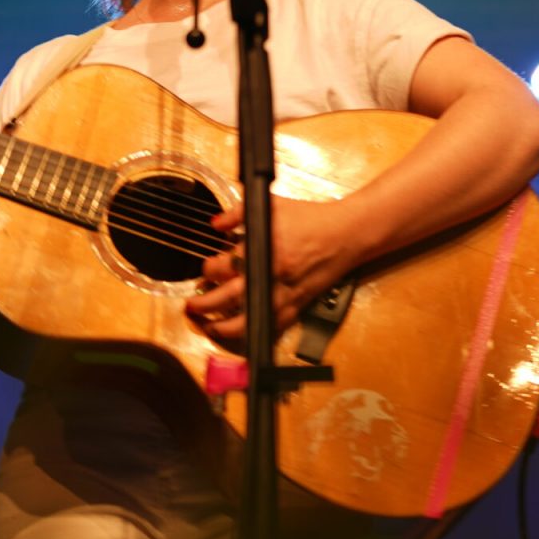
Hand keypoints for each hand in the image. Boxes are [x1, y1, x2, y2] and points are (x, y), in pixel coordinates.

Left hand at [183, 197, 370, 346]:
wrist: (346, 234)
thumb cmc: (311, 218)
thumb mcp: (272, 205)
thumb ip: (239, 212)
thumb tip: (216, 224)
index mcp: (263, 249)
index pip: (223, 266)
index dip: (208, 268)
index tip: (206, 268)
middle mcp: (271, 276)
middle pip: (228, 298)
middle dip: (204, 305)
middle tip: (192, 306)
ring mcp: (285, 295)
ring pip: (249, 321)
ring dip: (224, 328)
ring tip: (210, 327)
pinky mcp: (298, 307)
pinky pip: (273, 327)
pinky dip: (256, 333)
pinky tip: (243, 333)